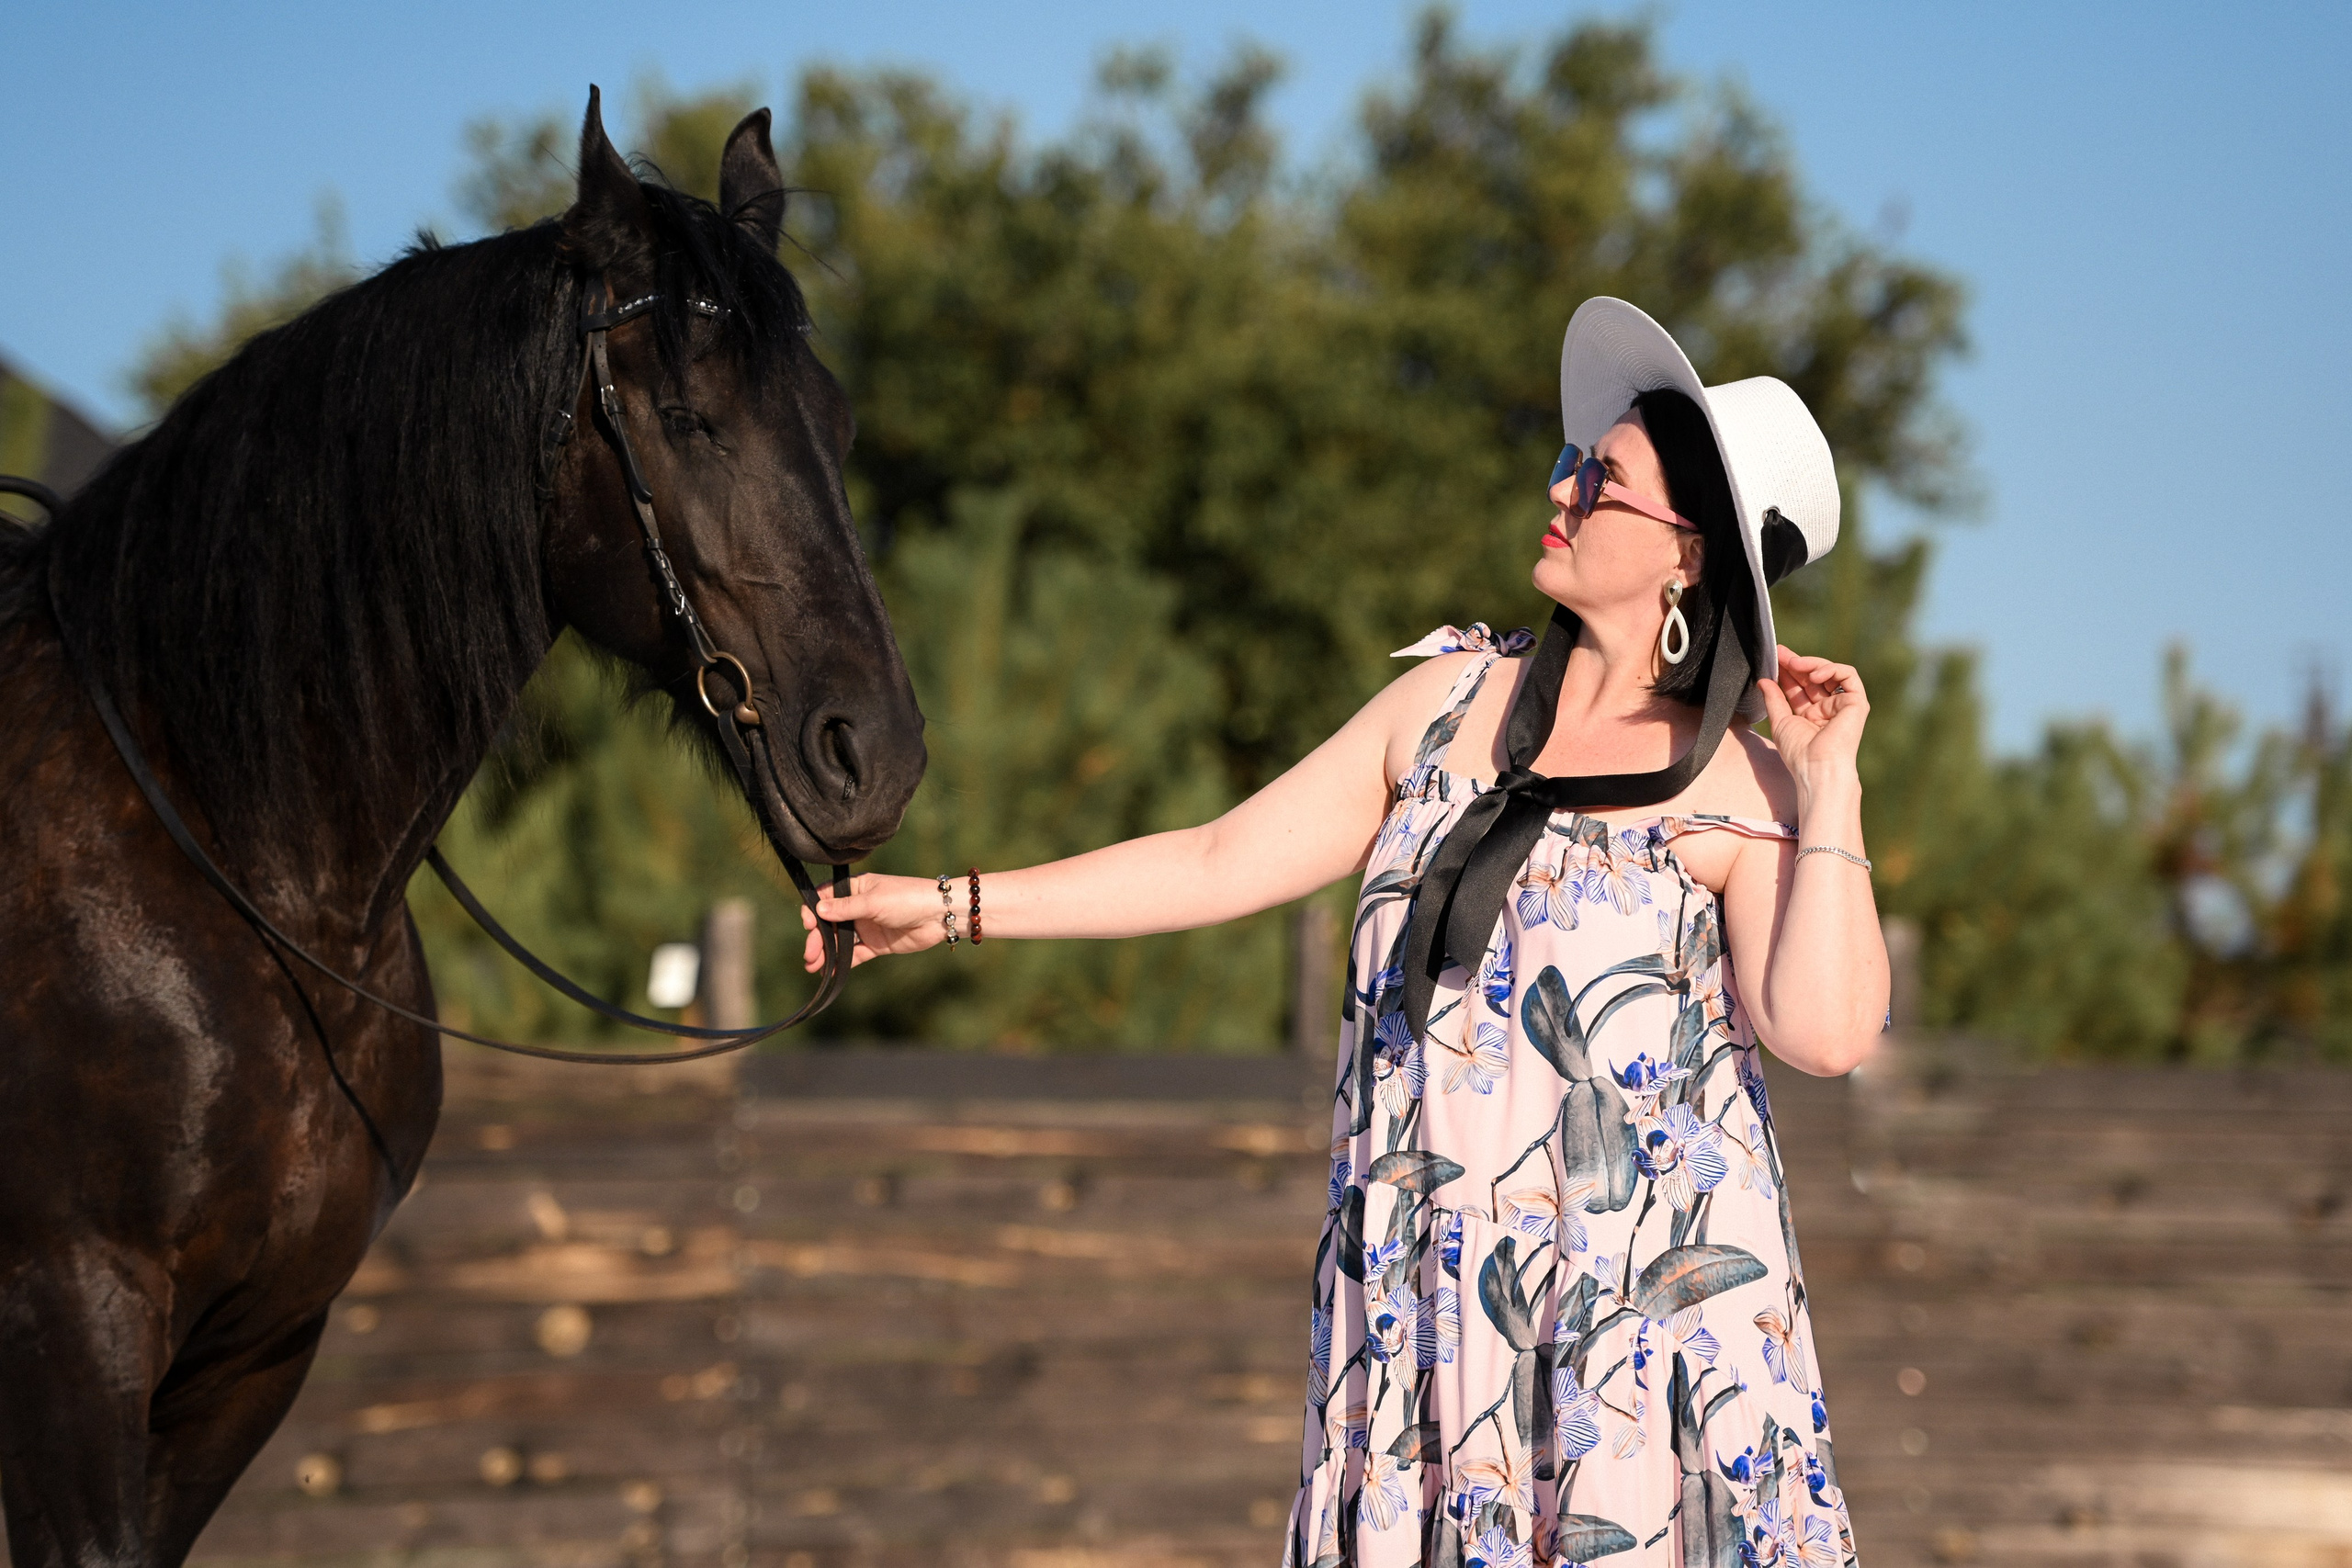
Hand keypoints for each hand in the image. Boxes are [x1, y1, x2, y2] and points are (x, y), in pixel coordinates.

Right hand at [798, 873, 952, 970]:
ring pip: (839, 940)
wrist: (939, 916)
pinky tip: (830, 973)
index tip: (808, 925)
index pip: (826, 897)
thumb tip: (818, 909)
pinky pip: (854, 954)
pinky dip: (842, 963)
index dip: (813, 911)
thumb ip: (846, 908)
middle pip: (830, 923)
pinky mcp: (876, 944)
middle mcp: (859, 907)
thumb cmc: (907, 899)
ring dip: (826, 953)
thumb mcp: (874, 901)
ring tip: (812, 967)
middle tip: (809, 955)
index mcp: (857, 888)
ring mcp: (867, 926)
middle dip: (817, 938)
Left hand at [1756, 646, 1867, 792]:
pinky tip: (1814, 674)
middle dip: (1797, 662)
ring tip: (1794, 663)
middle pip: (1813, 677)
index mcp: (1811, 714)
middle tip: (1781, 653)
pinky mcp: (1856, 703)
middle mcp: (1828, 709)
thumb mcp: (1780, 721)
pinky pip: (1848, 675)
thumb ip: (1774, 699)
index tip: (1775, 657)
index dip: (1788, 671)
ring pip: (1831, 673)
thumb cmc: (1799, 752)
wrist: (1817, 767)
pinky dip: (1832, 669)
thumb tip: (1763, 680)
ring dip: (1812, 663)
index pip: (1800, 686)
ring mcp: (1843, 705)